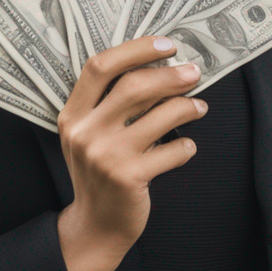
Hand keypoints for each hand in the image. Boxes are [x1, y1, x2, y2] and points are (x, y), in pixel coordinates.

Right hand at [55, 36, 206, 270]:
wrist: (96, 225)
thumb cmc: (99, 170)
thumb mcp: (89, 134)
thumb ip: (109, 103)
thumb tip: (158, 67)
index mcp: (72, 114)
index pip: (100, 66)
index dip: (136, 49)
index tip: (167, 45)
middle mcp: (85, 132)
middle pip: (134, 86)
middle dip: (171, 75)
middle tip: (194, 72)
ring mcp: (106, 156)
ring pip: (159, 115)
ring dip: (187, 106)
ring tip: (199, 106)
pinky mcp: (129, 178)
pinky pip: (171, 151)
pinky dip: (186, 145)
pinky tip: (187, 144)